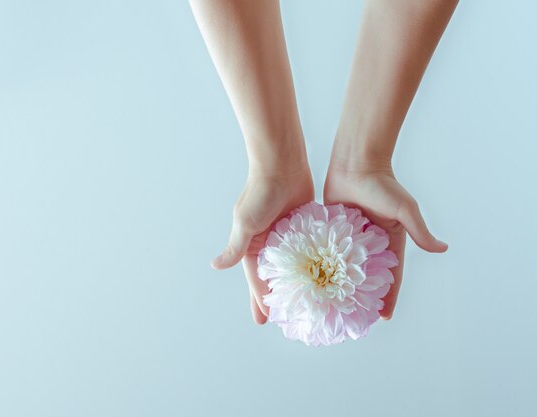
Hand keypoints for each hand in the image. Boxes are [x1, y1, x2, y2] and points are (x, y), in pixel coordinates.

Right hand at [211, 167, 313, 323]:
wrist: (282, 165)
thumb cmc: (260, 193)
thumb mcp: (245, 224)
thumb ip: (235, 248)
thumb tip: (215, 266)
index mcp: (251, 244)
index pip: (255, 280)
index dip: (259, 300)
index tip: (263, 320)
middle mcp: (268, 242)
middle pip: (273, 277)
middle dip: (276, 297)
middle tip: (284, 320)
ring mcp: (287, 236)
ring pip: (292, 266)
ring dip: (297, 283)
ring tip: (305, 303)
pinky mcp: (303, 227)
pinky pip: (308, 250)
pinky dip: (313, 263)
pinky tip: (321, 277)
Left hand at [323, 163, 447, 319]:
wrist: (355, 164)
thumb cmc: (382, 185)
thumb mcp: (404, 210)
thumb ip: (420, 231)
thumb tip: (443, 249)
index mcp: (390, 241)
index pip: (391, 276)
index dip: (389, 296)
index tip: (384, 317)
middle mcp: (371, 242)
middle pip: (369, 276)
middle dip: (366, 295)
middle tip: (359, 318)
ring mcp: (352, 237)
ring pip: (347, 267)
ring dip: (343, 284)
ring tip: (336, 305)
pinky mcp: (334, 229)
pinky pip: (330, 252)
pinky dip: (326, 266)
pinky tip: (319, 282)